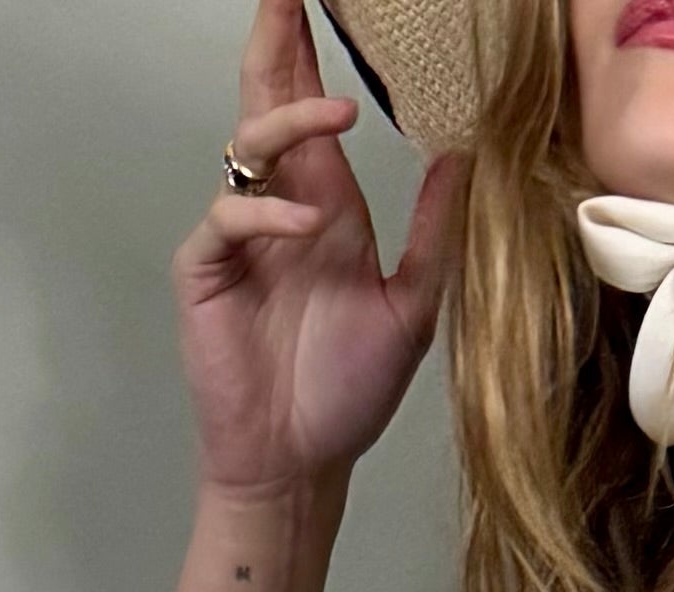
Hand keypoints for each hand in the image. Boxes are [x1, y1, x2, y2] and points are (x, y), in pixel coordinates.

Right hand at [174, 0, 463, 500]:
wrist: (300, 464)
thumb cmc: (347, 394)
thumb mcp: (412, 309)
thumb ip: (435, 234)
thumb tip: (465, 158)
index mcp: (327, 209)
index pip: (310, 112)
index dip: (307, 54)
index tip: (313, 1)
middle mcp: (280, 209)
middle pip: (267, 104)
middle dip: (275, 46)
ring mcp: (239, 237)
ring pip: (246, 146)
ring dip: (287, 121)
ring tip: (337, 113)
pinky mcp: (207, 271)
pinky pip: (228, 216)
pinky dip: (266, 213)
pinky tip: (307, 225)